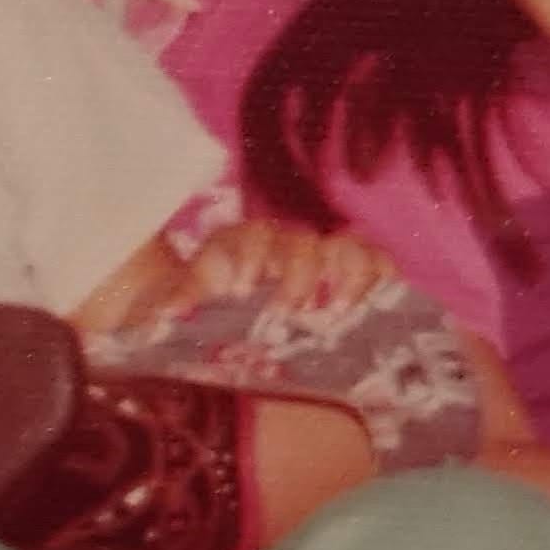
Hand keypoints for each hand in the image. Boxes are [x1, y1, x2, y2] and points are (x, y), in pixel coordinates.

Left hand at [178, 219, 396, 320]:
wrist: (232, 307)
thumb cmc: (212, 298)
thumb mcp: (189, 297)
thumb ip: (181, 298)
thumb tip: (166, 313)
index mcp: (246, 242)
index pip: (252, 237)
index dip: (250, 257)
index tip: (242, 289)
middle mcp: (288, 244)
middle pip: (304, 243)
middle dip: (300, 273)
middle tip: (290, 311)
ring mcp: (323, 258)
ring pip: (347, 246)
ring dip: (349, 274)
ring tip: (338, 310)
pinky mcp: (350, 276)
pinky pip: (378, 264)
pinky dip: (382, 277)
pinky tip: (378, 305)